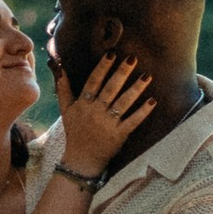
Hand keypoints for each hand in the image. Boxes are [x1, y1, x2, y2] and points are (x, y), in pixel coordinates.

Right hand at [53, 47, 151, 174]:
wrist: (81, 159)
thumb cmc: (75, 132)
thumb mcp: (66, 110)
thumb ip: (63, 88)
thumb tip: (59, 67)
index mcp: (84, 104)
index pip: (93, 82)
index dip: (102, 68)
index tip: (111, 54)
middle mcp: (96, 112)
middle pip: (110, 89)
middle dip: (121, 73)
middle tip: (133, 58)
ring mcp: (108, 123)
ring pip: (123, 103)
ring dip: (135, 89)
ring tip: (147, 76)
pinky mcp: (119, 134)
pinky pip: (132, 121)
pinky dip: (142, 112)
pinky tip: (153, 101)